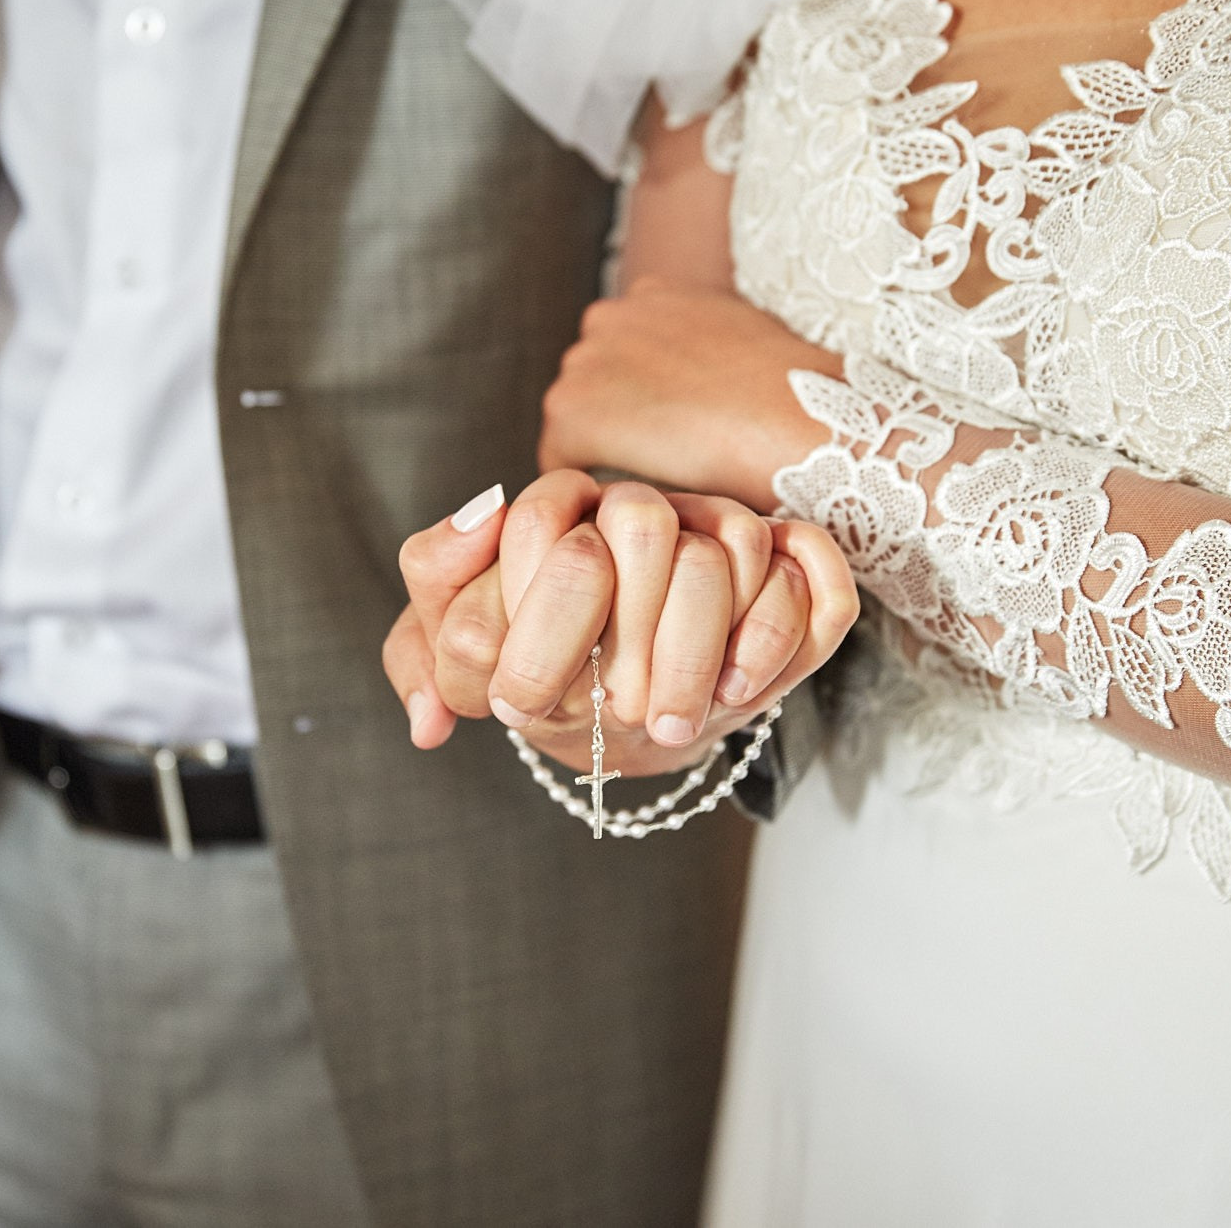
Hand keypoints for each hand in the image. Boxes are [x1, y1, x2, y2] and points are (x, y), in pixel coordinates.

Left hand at [383, 472, 857, 777]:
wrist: (618, 704)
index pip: (542, 519)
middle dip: (622, 635)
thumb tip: (429, 714)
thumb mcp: (463, 660)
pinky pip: (805, 568)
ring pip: (724, 548)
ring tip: (668, 724)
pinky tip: (735, 693)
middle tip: (609, 718)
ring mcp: (714, 524)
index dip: (537, 615)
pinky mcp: (788, 559)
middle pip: (638, 524)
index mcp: (552, 514)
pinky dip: (772, 634)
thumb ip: (425, 659)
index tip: (523, 703)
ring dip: (694, 650)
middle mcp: (635, 505)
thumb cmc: (540, 668)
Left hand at [538, 277, 844, 509]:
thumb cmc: (788, 391)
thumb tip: (710, 376)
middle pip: (591, 380)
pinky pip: (559, 458)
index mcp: (652, 294)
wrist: (788, 418)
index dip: (639, 394)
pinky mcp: (570, 410)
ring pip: (573, 418)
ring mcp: (583, 361)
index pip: (622, 348)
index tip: (662, 427)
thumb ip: (708, 344)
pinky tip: (624, 504)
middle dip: (616, 417)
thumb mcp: (748, 337)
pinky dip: (587, 485)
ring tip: (644, 485)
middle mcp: (609, 317)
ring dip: (601, 451)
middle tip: (653, 463)